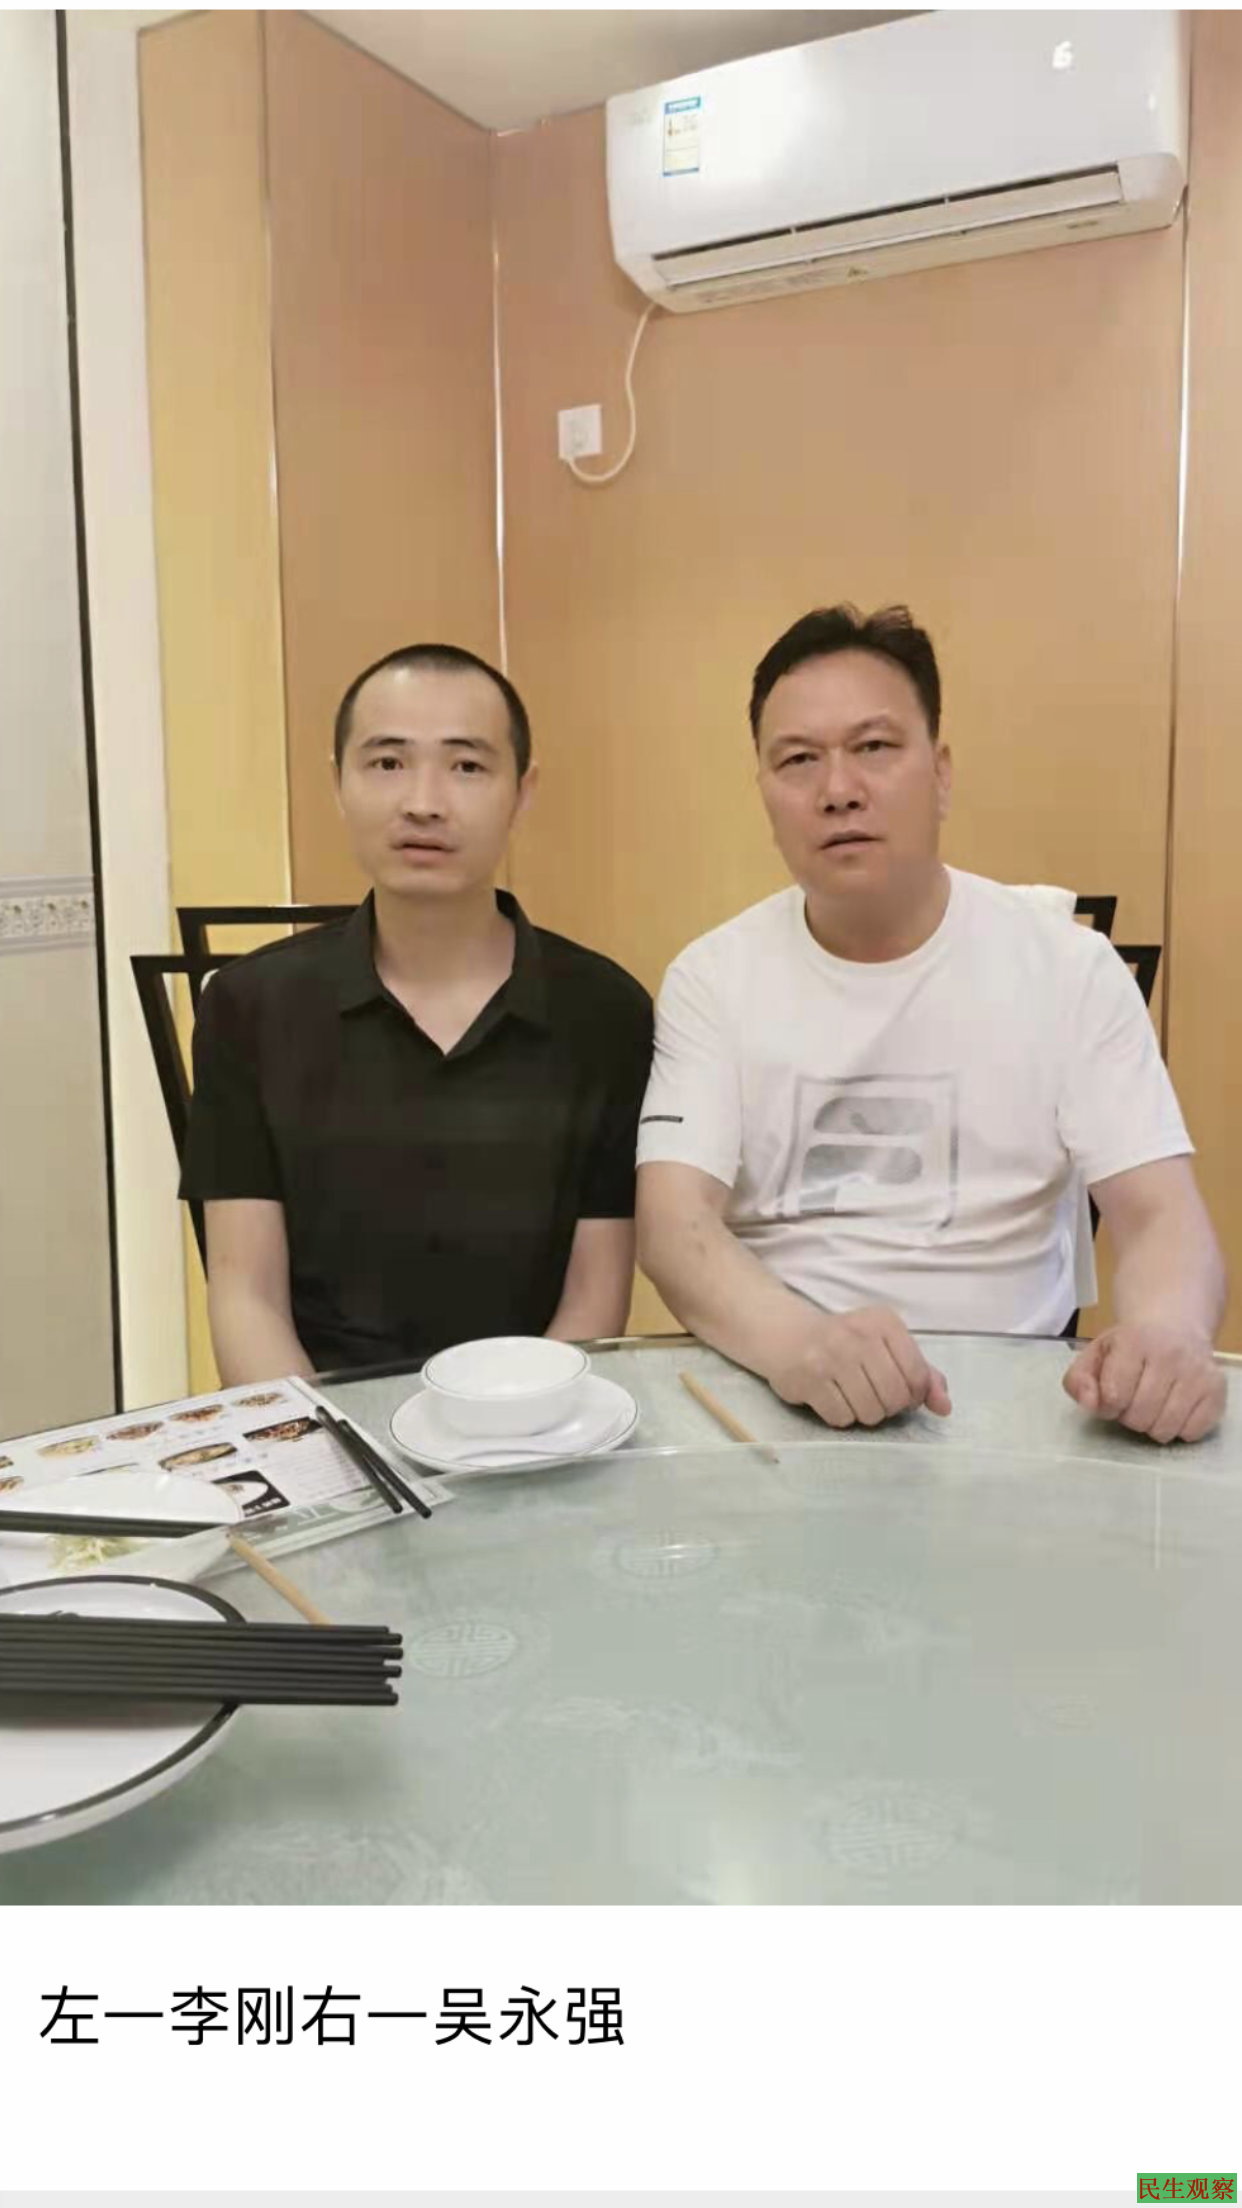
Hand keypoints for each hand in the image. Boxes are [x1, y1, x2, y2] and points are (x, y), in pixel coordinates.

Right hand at [769, 1306, 951, 1429]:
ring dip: (864, 1414)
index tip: (899, 1391)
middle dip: (888, 1407)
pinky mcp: (808, 1379)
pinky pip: (841, 1418)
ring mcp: (831, 1356)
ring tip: (852, 1396)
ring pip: (870, 1412)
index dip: (913, 1396)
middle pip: (895, 1398)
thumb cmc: (845, 1342)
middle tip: (873, 1395)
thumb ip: (922, 1374)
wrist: (786, 1333)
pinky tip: (831, 1398)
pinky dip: (840, 1416)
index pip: (918, 1376)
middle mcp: (859, 1335)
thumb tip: (945, 1408)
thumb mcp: (886, 1346)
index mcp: (885, 1322)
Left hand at [1063, 1322, 1224, 1443]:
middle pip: (1139, 1417)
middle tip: (1134, 1398)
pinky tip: (1175, 1407)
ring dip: (1153, 1425)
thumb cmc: (1130, 1345)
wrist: (1175, 1323)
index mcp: (1135, 1341)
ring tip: (1153, 1403)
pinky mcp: (1217, 1389)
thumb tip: (1090, 1404)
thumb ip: (1078, 1381)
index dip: (1108, 1405)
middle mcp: (1171, 1354)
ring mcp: (1198, 1372)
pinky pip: (1192, 1433)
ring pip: (1165, 1429)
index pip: (1115, 1396)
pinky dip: (1179, 1428)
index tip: (1113, 1396)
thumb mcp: (1096, 1354)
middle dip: (1130, 1416)